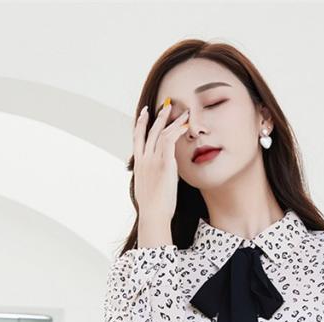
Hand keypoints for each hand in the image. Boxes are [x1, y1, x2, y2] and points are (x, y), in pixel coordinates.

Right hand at [132, 100, 189, 221]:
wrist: (153, 214)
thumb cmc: (153, 208)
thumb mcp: (147, 190)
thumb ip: (150, 179)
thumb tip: (155, 180)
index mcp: (138, 164)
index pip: (137, 138)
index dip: (141, 123)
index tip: (144, 113)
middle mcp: (143, 159)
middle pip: (150, 131)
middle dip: (158, 116)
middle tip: (165, 105)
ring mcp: (152, 160)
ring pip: (161, 133)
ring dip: (172, 120)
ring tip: (182, 112)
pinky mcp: (164, 164)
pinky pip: (170, 141)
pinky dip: (177, 131)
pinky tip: (185, 125)